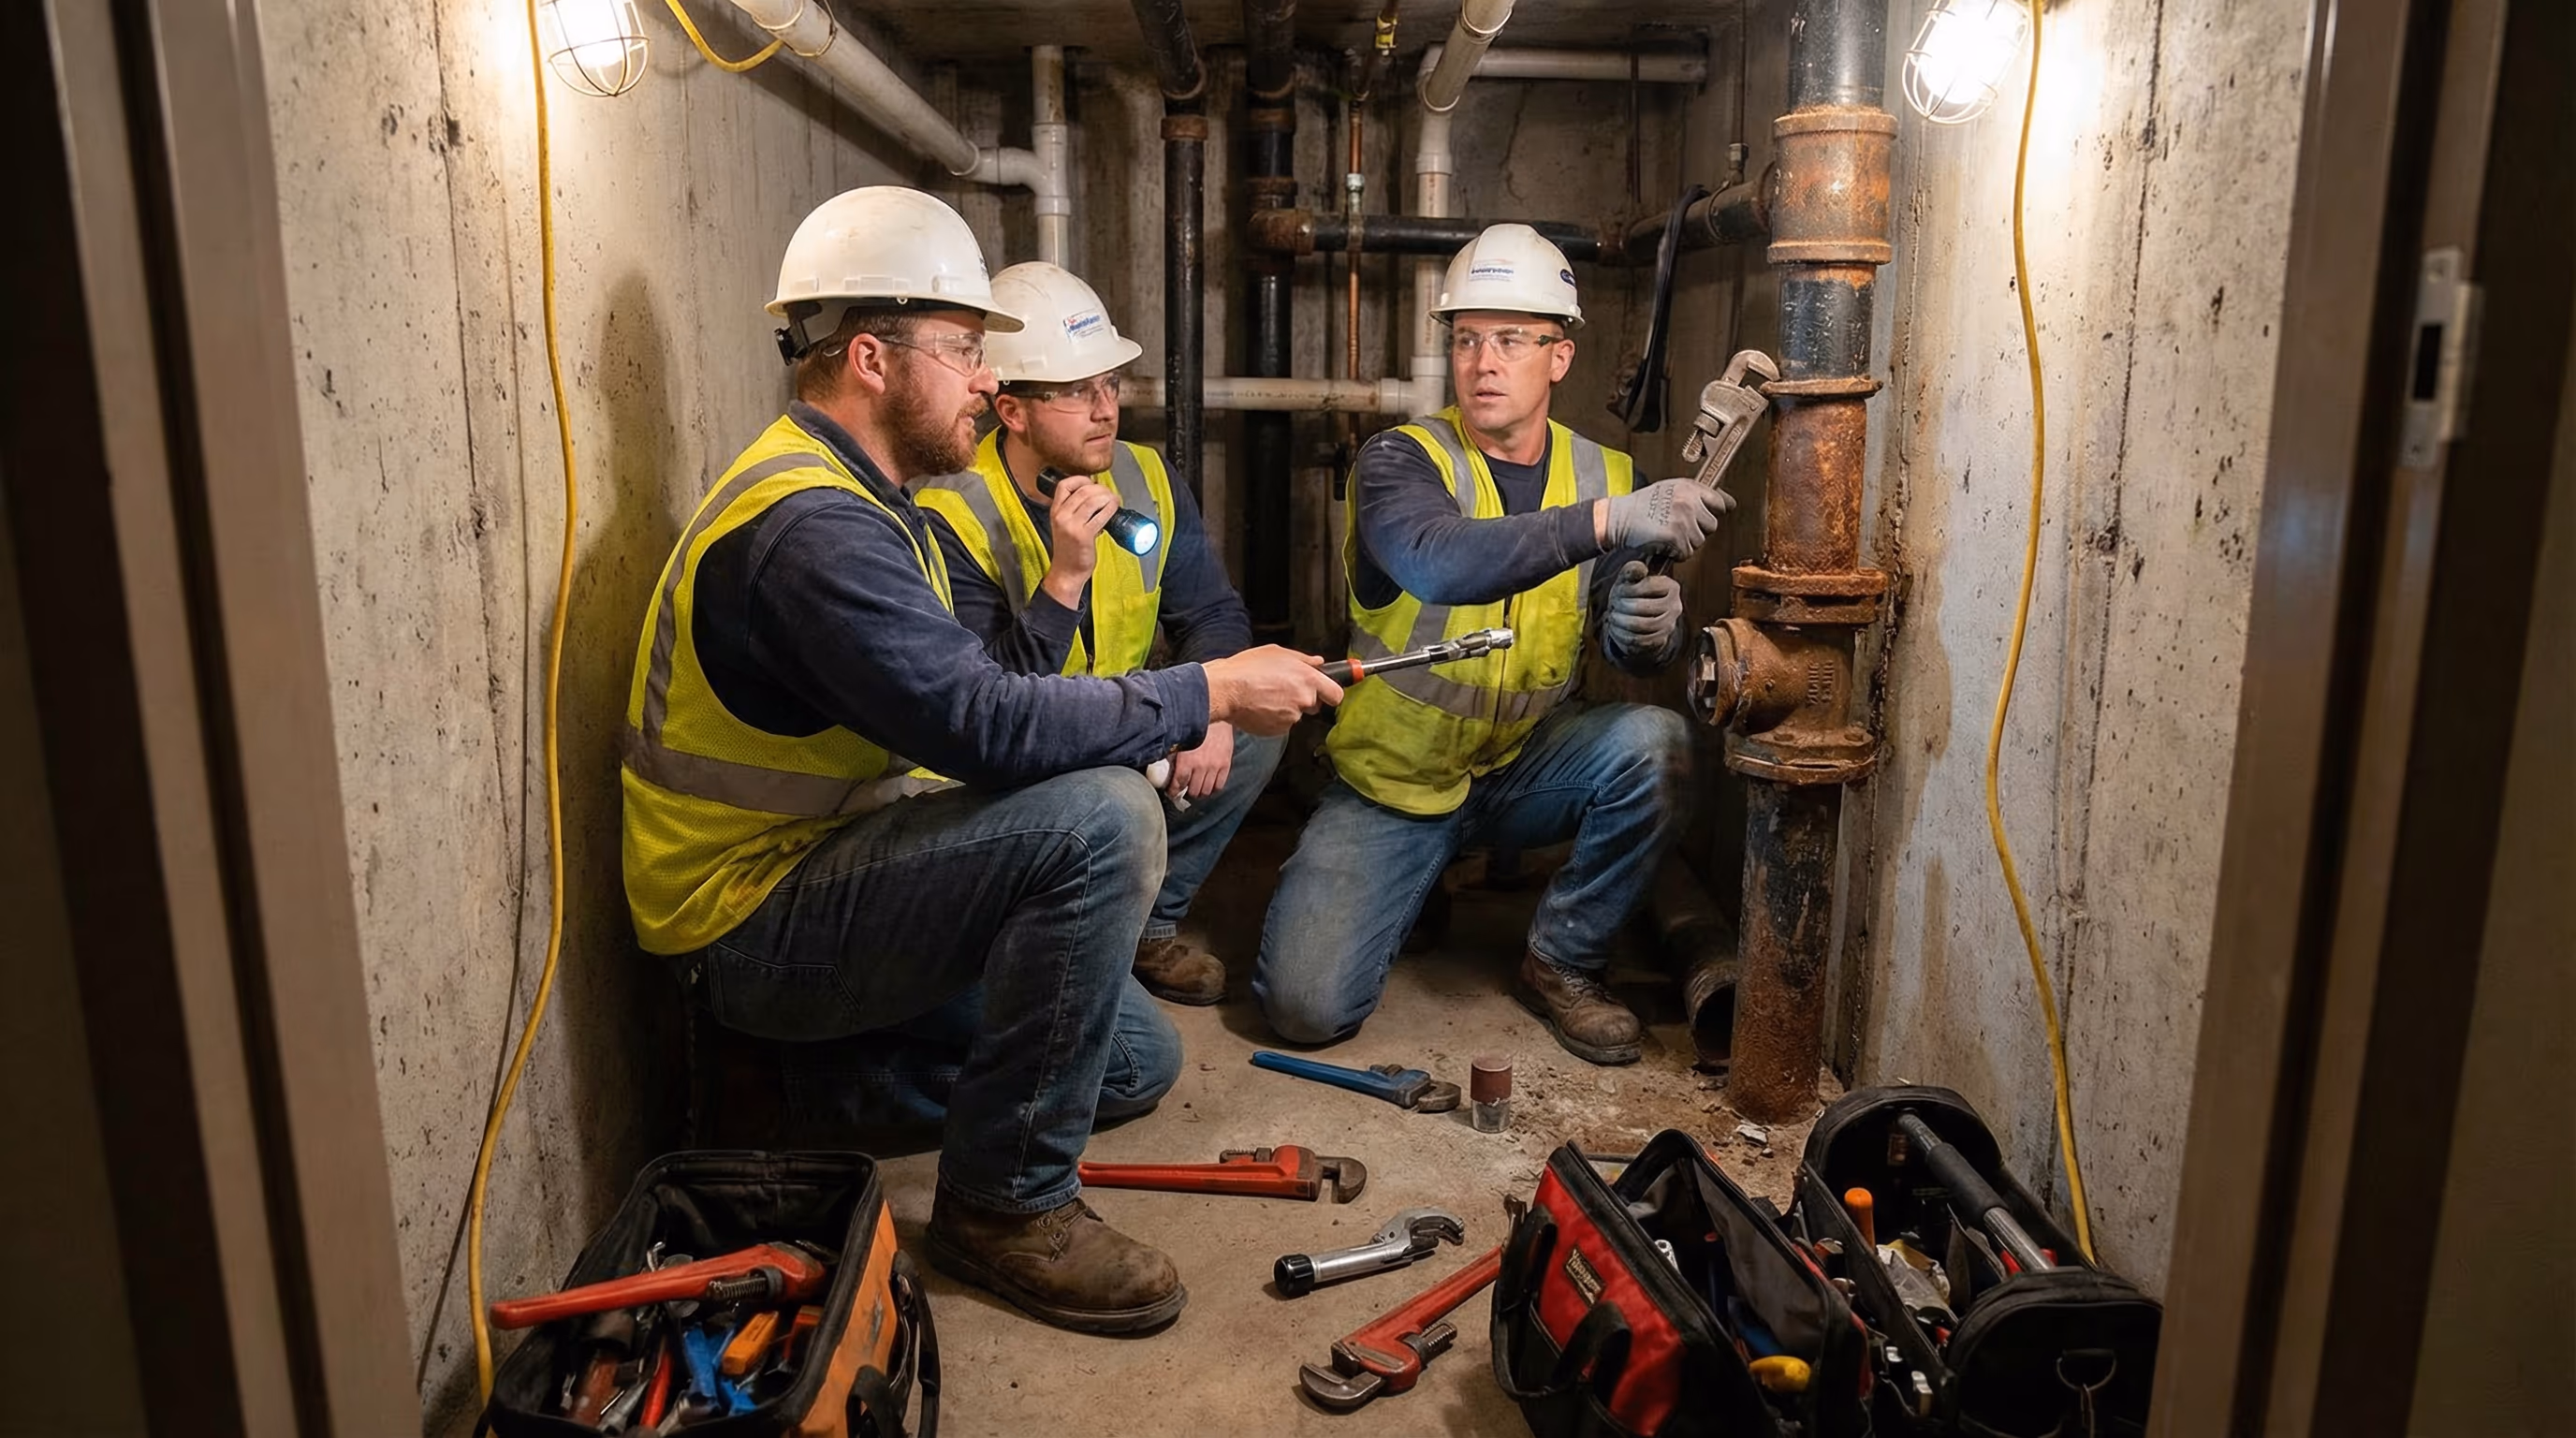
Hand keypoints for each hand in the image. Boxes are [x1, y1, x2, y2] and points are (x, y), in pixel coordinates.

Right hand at [1036, 474, 1118, 608]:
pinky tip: (1114, 508)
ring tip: (1113, 500)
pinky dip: (1111, 508)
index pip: (1064, 485)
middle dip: (1100, 488)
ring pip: (1092, 500)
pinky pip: (1101, 515)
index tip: (1092, 483)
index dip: (1081, 480)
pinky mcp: (1083, 535)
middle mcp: (1061, 516)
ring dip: (1107, 497)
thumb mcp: (1064, 525)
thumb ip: (1075, 510)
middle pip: (1083, 491)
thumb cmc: (1069, 550)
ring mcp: (1071, 526)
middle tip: (1109, 493)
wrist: (1066, 572)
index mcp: (1055, 511)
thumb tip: (1096, 495)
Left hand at [1167, 721, 1234, 800]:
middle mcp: (1201, 765)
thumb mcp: (1182, 739)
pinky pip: (1219, 785)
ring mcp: (1215, 766)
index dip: (1174, 791)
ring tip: (1196, 787)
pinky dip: (1213, 788)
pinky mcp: (1225, 765)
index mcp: (1187, 759)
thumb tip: (1163, 766)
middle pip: (1193, 790)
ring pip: (1206, 791)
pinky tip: (1208, 783)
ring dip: (1200, 791)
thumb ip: (1173, 753)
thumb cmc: (1198, 727)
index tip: (1171, 792)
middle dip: (1187, 792)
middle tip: (1184, 789)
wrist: (1218, 716)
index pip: (1179, 783)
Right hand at [1203, 646, 1343, 736]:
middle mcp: (1304, 700)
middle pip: (1314, 704)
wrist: (1225, 690)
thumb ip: (1303, 659)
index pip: (1336, 694)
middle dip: (1303, 698)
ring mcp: (1292, 717)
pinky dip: (1274, 718)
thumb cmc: (1247, 668)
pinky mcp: (1278, 730)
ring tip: (1265, 695)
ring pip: (1295, 714)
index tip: (1327, 693)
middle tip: (1283, 689)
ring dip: (1285, 707)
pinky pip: (1281, 724)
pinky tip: (1260, 706)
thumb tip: (1318, 662)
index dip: (1330, 693)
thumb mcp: (1277, 653)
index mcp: (1308, 679)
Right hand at [1597, 478, 1733, 559]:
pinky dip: (1674, 553)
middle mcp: (1689, 501)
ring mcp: (1683, 519)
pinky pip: (1686, 553)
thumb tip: (1730, 503)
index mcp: (1689, 487)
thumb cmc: (1642, 506)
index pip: (1719, 502)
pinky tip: (1662, 543)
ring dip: (1685, 543)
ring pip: (1699, 542)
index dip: (1712, 512)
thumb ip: (1697, 495)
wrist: (1618, 518)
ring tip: (1666, 533)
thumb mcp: (1670, 489)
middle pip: (1711, 526)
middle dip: (1697, 530)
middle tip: (1676, 527)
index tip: (1701, 517)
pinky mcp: (1676, 537)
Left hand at [1603, 560, 1681, 657]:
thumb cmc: (1632, 594)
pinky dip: (1623, 634)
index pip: (1649, 586)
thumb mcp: (1629, 579)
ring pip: (1642, 625)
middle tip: (1612, 605)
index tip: (1618, 590)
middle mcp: (1675, 606)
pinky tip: (1616, 628)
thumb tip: (1640, 569)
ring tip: (1612, 616)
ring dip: (1622, 621)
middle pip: (1644, 607)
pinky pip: (1640, 640)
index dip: (1629, 588)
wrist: (1636, 616)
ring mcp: (1669, 625)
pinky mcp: (1660, 640)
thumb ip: (1632, 570)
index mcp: (1671, 587)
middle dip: (1622, 606)